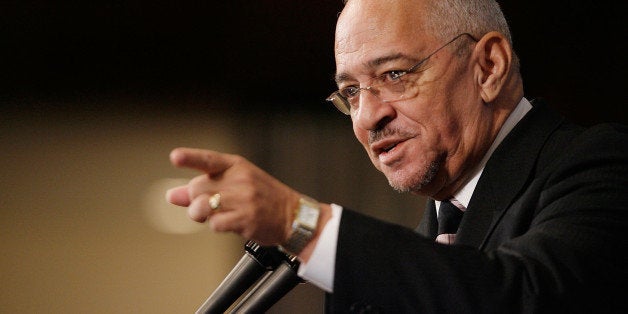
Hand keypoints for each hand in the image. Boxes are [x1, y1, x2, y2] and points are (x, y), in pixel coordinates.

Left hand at [165, 147, 300, 245]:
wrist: (292, 215)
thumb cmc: (263, 198)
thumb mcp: (236, 184)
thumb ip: (203, 188)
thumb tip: (173, 195)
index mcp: (236, 166)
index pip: (209, 159)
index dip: (190, 158)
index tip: (175, 157)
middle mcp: (240, 179)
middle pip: (197, 188)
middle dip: (195, 199)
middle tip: (207, 205)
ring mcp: (244, 199)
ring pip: (203, 206)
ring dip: (200, 214)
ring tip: (212, 215)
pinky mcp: (246, 219)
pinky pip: (215, 224)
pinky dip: (217, 226)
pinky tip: (230, 223)